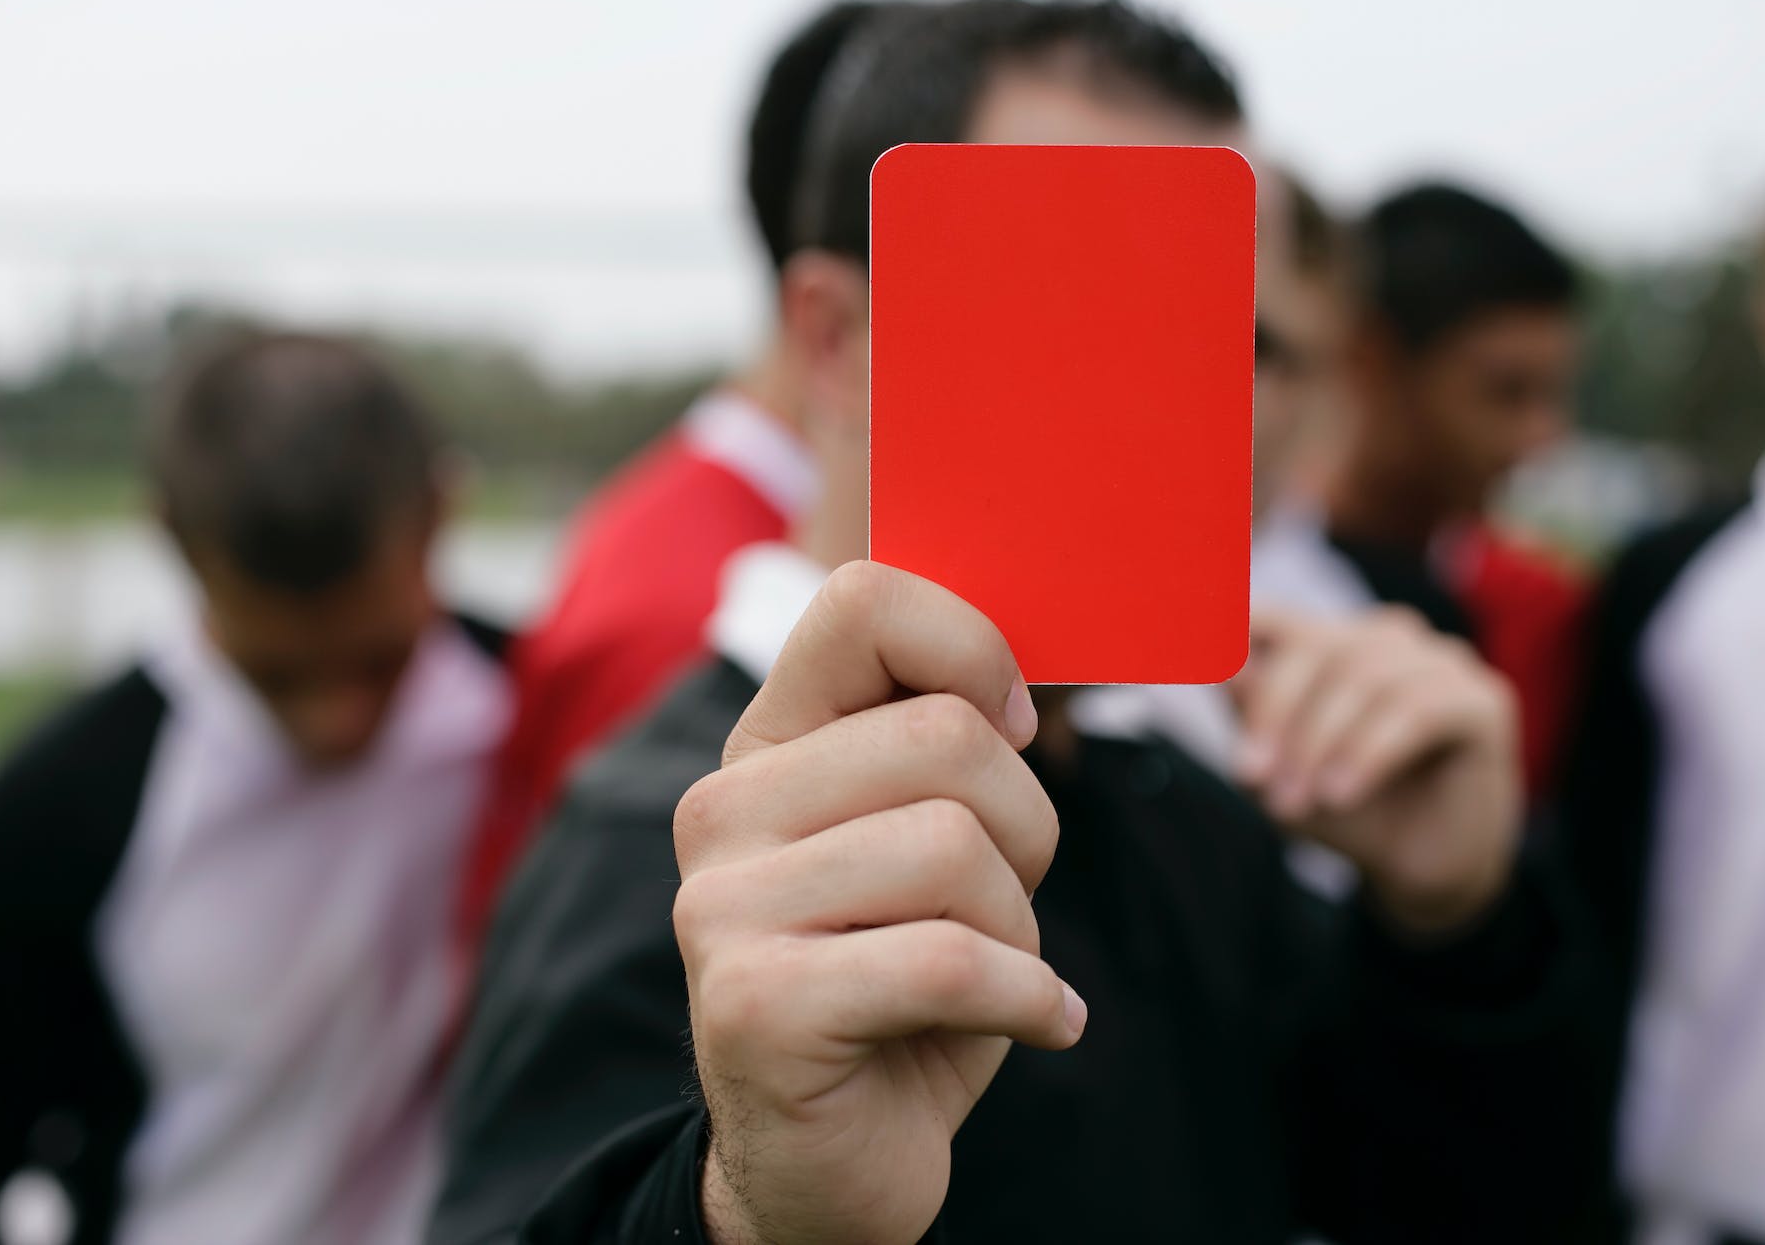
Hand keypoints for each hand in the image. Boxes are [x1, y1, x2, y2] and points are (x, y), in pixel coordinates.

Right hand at [673, 561, 1084, 1244]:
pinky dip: (1030, 999)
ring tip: (997, 973)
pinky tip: (1041, 1022)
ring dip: (1022, 927)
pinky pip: (952, 961)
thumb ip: (942, 749)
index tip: (1014, 731)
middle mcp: (724, 809)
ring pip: (954, 849)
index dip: (973, 648)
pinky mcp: (756, 1004)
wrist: (831, 1162)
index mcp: (767, 747)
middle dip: (1026, 829)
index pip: (862, 602)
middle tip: (1008, 898)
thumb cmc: (904, 985)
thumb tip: (1019, 686)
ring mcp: (724, 907)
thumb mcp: (926, 844)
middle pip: (944, 738)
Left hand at [1229, 607, 1521, 936]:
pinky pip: (1417, 710)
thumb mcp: (1277, 765)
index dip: (1223, 622)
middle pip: (1315, 646)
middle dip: (1275, 712)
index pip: (1269, 614)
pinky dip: (1369, 753)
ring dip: (1320, 744)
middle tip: (1252, 777)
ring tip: (1297, 803)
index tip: (1166, 642)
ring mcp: (1439, 661)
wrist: (1418, 873)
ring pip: (1364, 677)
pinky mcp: (1482, 699)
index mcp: (1329, 641)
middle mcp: (1384, 636)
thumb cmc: (1344, 812)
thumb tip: (1211, 658)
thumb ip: (1247, 709)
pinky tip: (1343, 794)